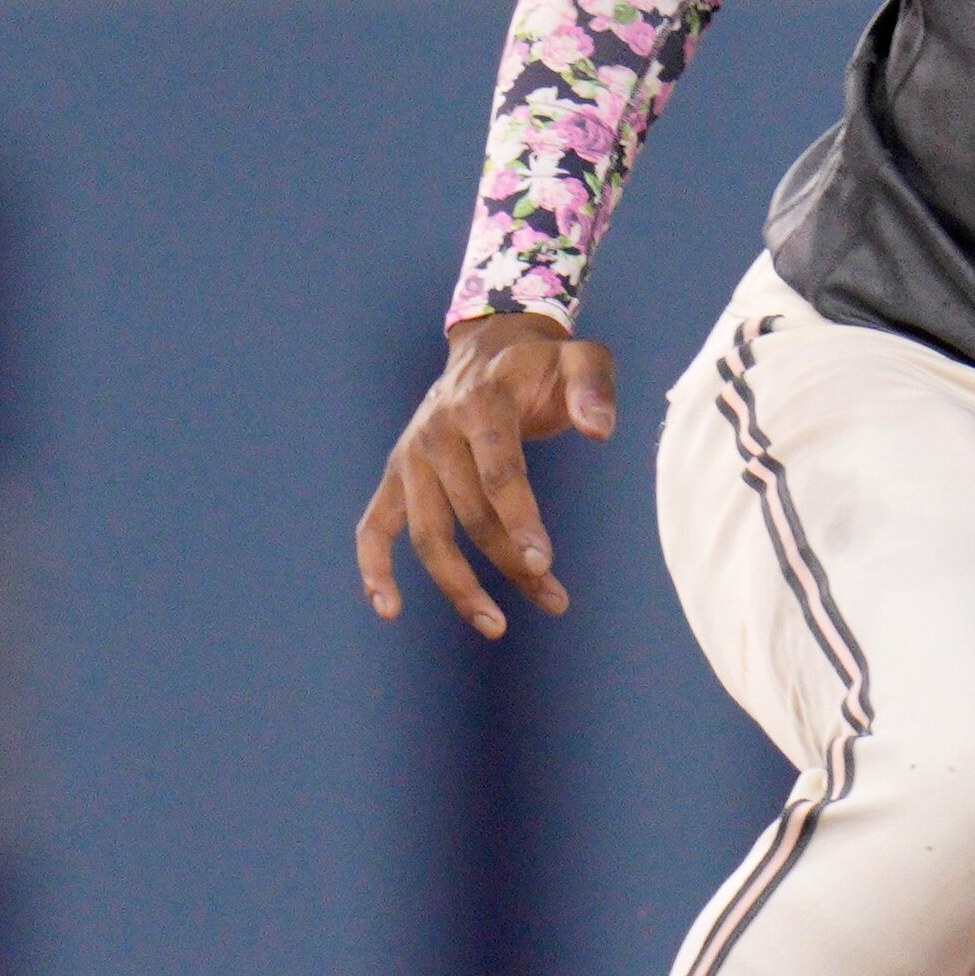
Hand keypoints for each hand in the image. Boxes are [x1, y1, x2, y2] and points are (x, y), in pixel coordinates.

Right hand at [357, 311, 618, 636]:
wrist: (488, 350)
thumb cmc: (543, 367)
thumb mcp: (581, 358)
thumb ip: (594, 387)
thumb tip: (600, 429)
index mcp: (482, 404)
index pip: (498, 470)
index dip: (519, 518)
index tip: (543, 563)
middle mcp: (436, 432)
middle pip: (470, 512)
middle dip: (510, 562)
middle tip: (555, 600)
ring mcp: (411, 458)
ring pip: (428, 533)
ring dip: (458, 584)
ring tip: (496, 625)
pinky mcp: (396, 478)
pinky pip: (374, 527)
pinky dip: (374, 567)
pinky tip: (389, 609)